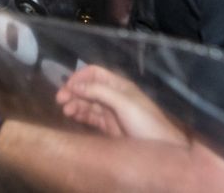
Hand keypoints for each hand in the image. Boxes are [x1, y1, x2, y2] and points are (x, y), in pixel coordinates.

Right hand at [55, 65, 186, 144]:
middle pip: (88, 88)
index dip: (79, 77)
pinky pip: (91, 118)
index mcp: (119, 86)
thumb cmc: (146, 123)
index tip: (67, 86)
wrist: (163, 151)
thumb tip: (73, 85)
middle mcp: (114, 96)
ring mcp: (111, 112)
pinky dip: (80, 115)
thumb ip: (99, 92)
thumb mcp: (124, 104)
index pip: (95, 73)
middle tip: (60, 100)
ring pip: (87, 103)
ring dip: (75, 104)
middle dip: (73, 91)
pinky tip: (73, 117)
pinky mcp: (109, 127)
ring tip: (66, 111)